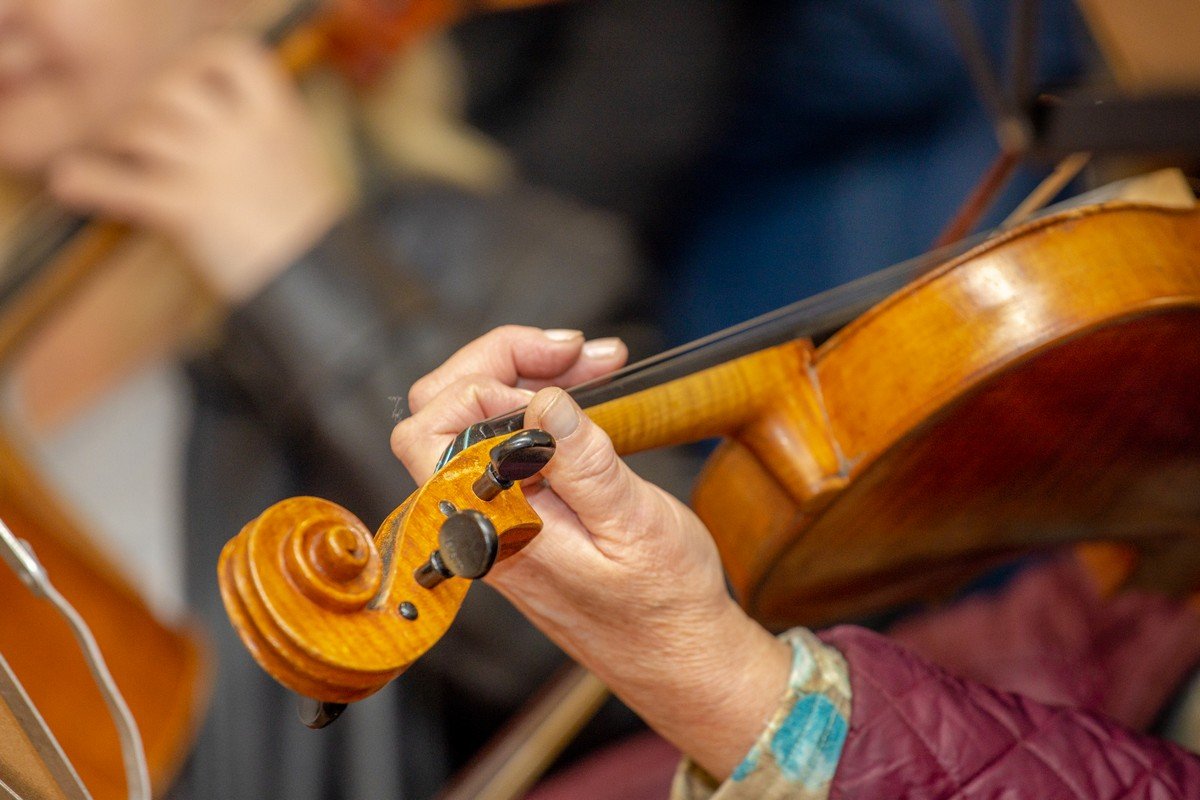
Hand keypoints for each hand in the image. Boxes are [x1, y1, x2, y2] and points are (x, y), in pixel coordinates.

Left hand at [48, 35, 349, 302]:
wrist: (320, 281)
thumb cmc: (312, 228)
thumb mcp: (303, 160)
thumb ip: (266, 128)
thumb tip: (224, 108)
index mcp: (278, 118)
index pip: (231, 55)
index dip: (199, 61)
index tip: (190, 79)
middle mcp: (243, 136)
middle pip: (172, 86)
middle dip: (150, 101)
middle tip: (146, 123)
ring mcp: (213, 171)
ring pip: (142, 127)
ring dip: (121, 138)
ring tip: (121, 152)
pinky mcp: (187, 210)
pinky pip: (123, 186)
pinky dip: (89, 181)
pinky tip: (73, 180)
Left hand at [391, 326, 790, 778]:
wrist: (679, 657)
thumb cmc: (663, 604)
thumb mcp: (635, 525)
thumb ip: (583, 464)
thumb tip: (544, 401)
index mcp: (489, 527)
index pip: (434, 426)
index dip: (492, 379)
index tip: (561, 374)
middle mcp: (476, 520)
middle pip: (441, 409)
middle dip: (503, 361)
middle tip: (574, 350)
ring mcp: (493, 515)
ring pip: (472, 419)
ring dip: (527, 376)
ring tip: (597, 362)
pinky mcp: (518, 512)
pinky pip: (505, 442)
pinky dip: (541, 405)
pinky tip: (588, 392)